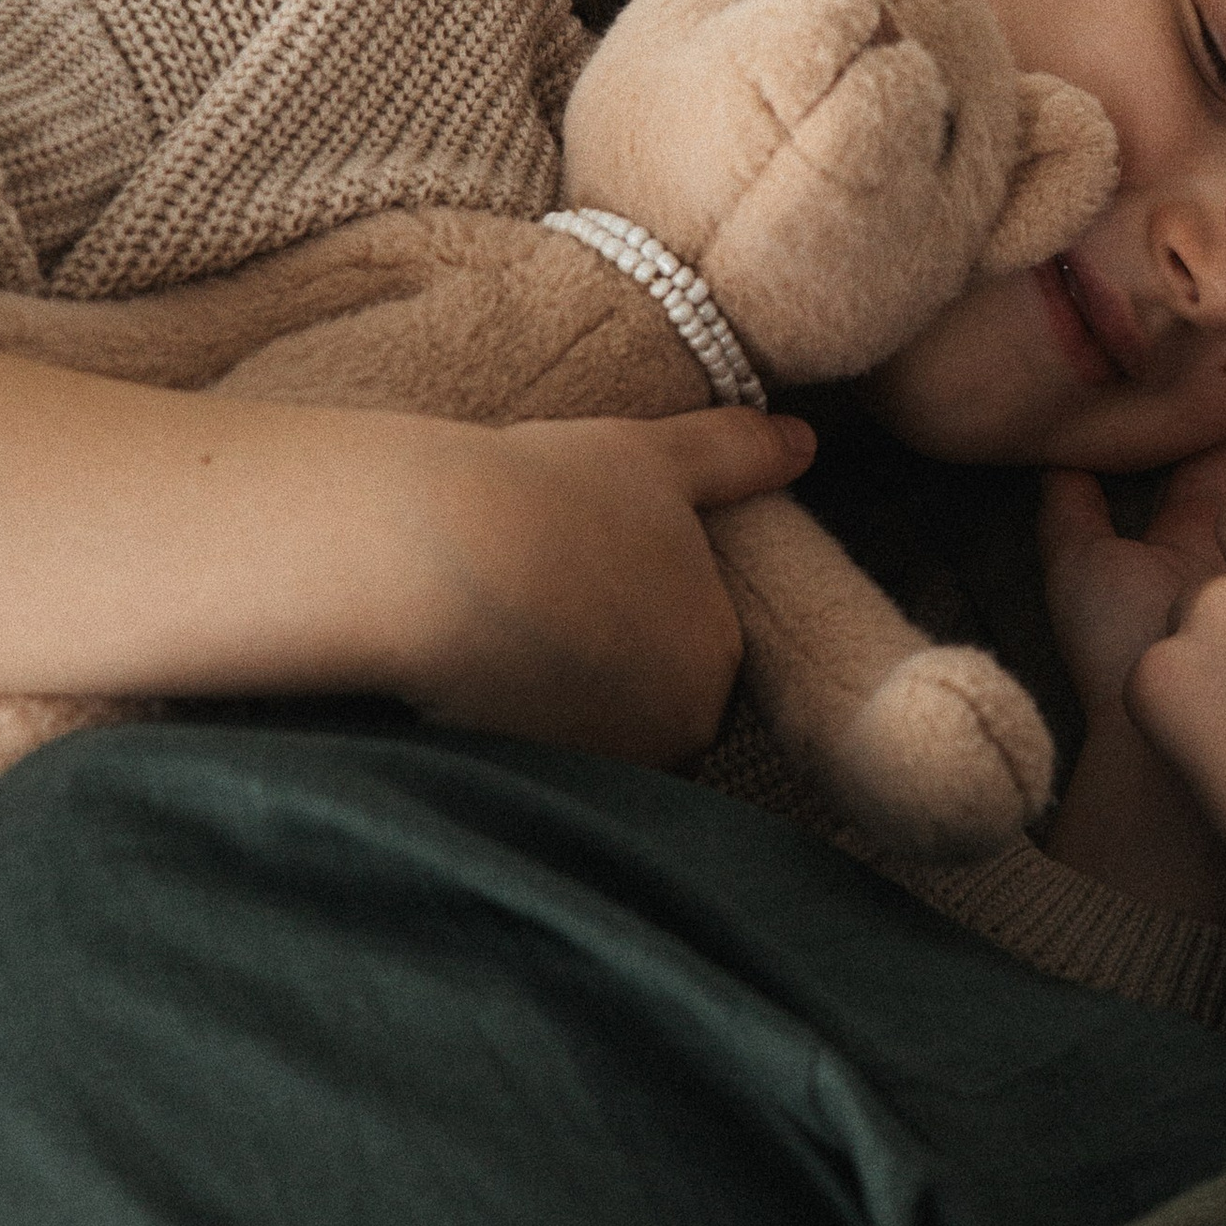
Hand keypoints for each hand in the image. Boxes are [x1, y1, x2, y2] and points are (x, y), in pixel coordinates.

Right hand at [387, 405, 816, 766]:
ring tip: (507, 625)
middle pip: (650, 701)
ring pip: (589, 730)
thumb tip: (805, 441)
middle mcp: (670, 735)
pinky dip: (508, 719)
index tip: (597, 569)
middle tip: (550, 594)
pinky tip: (474, 666)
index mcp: (717, 661)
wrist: (421, 558)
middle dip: (612, 659)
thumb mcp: (655, 455)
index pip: (702, 649)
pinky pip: (529, 755)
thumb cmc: (545, 496)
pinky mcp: (518, 784)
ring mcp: (593, 768)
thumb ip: (737, 452)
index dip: (648, 606)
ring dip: (561, 694)